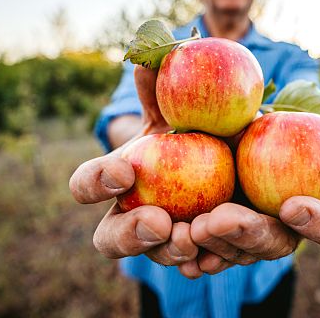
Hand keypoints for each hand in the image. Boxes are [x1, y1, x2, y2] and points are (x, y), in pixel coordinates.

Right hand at [69, 66, 199, 276]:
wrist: (233, 152)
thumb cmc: (195, 126)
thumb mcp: (181, 106)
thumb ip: (161, 87)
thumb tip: (149, 54)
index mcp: (117, 180)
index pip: (87, 186)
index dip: (97, 183)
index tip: (126, 171)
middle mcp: (132, 215)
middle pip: (110, 239)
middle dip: (128, 235)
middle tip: (157, 221)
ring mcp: (164, 239)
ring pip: (156, 256)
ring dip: (171, 250)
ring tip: (194, 234)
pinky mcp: (197, 251)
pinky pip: (194, 265)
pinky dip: (202, 262)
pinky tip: (214, 256)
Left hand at [189, 125, 319, 273]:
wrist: (207, 138)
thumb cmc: (257, 133)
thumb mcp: (281, 124)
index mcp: (313, 211)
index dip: (319, 225)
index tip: (291, 205)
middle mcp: (282, 233)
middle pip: (275, 247)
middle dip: (249, 235)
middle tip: (221, 218)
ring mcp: (249, 246)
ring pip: (239, 257)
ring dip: (217, 244)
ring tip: (193, 226)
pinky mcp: (216, 249)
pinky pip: (208, 262)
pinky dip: (195, 260)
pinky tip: (186, 257)